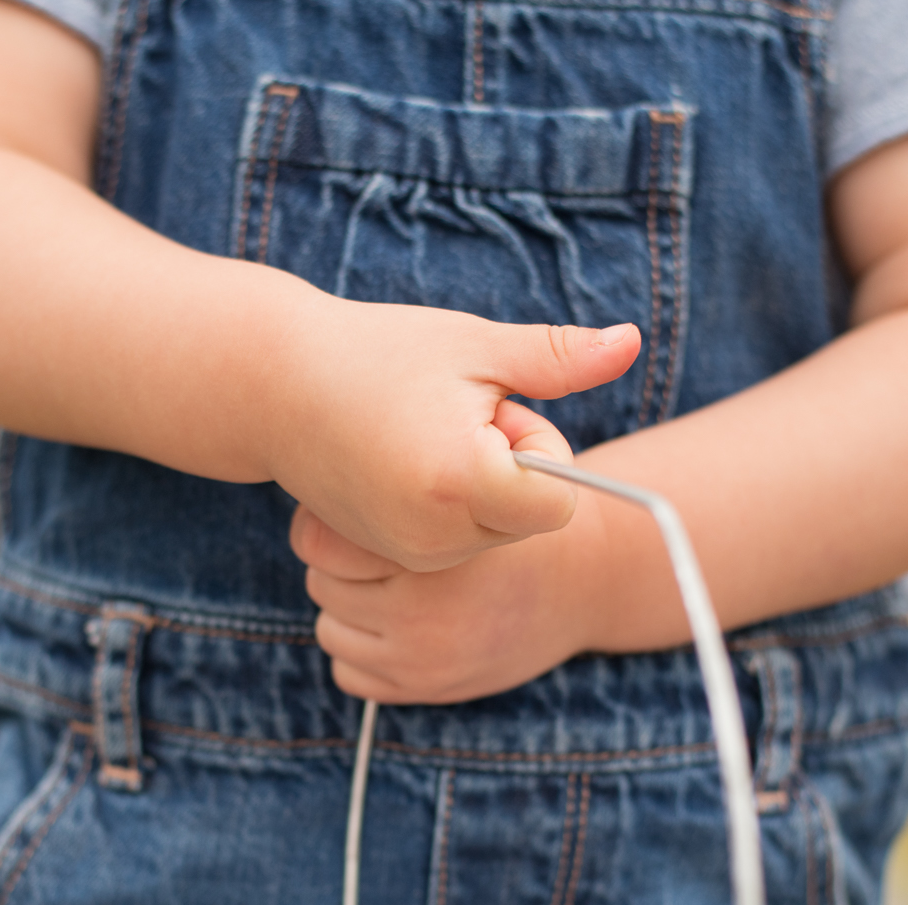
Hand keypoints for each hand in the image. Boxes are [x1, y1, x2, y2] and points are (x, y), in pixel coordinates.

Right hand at [264, 302, 639, 571]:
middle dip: (510, 463)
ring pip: (497, 530)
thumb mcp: (476, 346)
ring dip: (479, 483)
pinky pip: (461, 541)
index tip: (493, 408)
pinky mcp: (394, 560)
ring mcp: (411, 556)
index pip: (559, 498)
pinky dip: (450, 503)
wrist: (274, 389)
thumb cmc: (378, 354)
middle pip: (530, 515)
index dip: (538, 445)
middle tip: (450, 416)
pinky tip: (404, 464)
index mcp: (461, 481)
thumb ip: (560, 356)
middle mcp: (436, 537)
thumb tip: (632, 342)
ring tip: (421, 439)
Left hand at [293, 493, 621, 703]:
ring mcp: (422, 659)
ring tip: (386, 587)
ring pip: (331, 628)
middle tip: (376, 552)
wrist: (580, 583)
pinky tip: (392, 625)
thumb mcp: (476, 489)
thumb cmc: (515, 523)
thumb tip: (326, 479)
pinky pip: (348, 672)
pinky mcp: (425, 688)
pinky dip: (360, 650)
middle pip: (323, 584)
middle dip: (342, 565)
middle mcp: (421, 615)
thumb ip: (405, 487)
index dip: (328, 525)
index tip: (350, 517)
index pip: (318, 543)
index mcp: (431, 556)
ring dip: (348, 608)